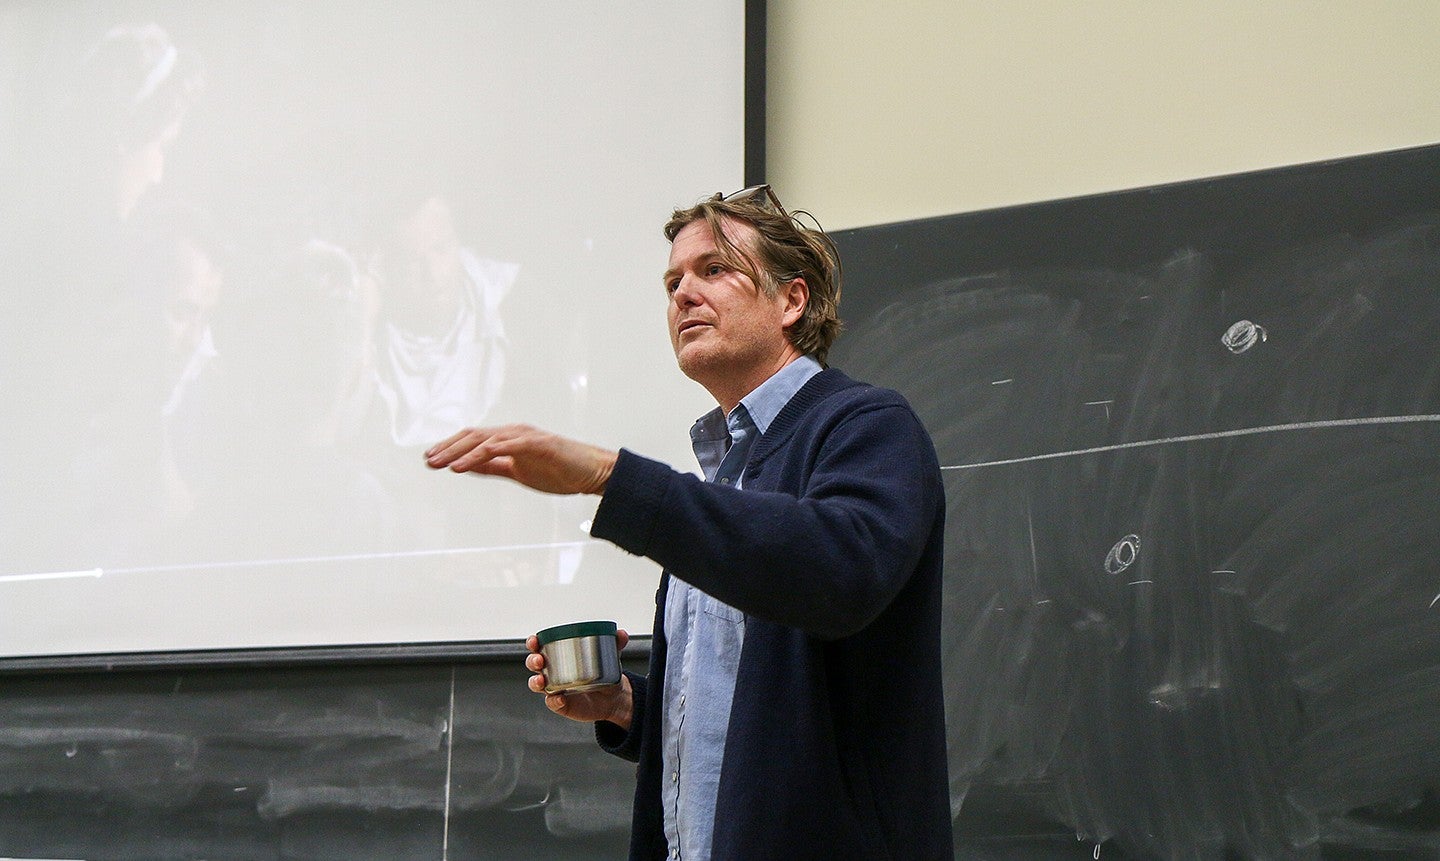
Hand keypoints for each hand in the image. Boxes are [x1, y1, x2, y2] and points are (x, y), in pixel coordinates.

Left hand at [424, 424, 616, 495]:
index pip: (472, 439)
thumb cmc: (559, 470)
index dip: (449, 447)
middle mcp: (513, 433)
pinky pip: (501, 447)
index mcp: (509, 439)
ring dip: (457, 451)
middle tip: (427, 461)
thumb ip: (493, 467)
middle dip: (447, 447)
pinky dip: (478, 455)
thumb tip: (466, 466)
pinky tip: (462, 466)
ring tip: (439, 464)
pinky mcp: (535, 443)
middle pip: (472, 436)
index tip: (430, 459)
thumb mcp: (518, 471)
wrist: (592, 472)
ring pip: (483, 439)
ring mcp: (524, 436)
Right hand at [525, 630, 632, 727]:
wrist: (613, 697)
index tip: (535, 640)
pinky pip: (552, 702)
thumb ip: (616, 643)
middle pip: (534, 664)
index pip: (540, 646)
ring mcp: (555, 688)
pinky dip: (553, 700)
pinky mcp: (561, 704)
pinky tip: (560, 698)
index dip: (533, 643)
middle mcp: (553, 671)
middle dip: (532, 661)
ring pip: (536, 684)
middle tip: (540, 660)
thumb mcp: (611, 656)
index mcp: (560, 655)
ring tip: (542, 681)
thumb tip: (621, 633)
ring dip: (535, 682)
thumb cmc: (605, 672)